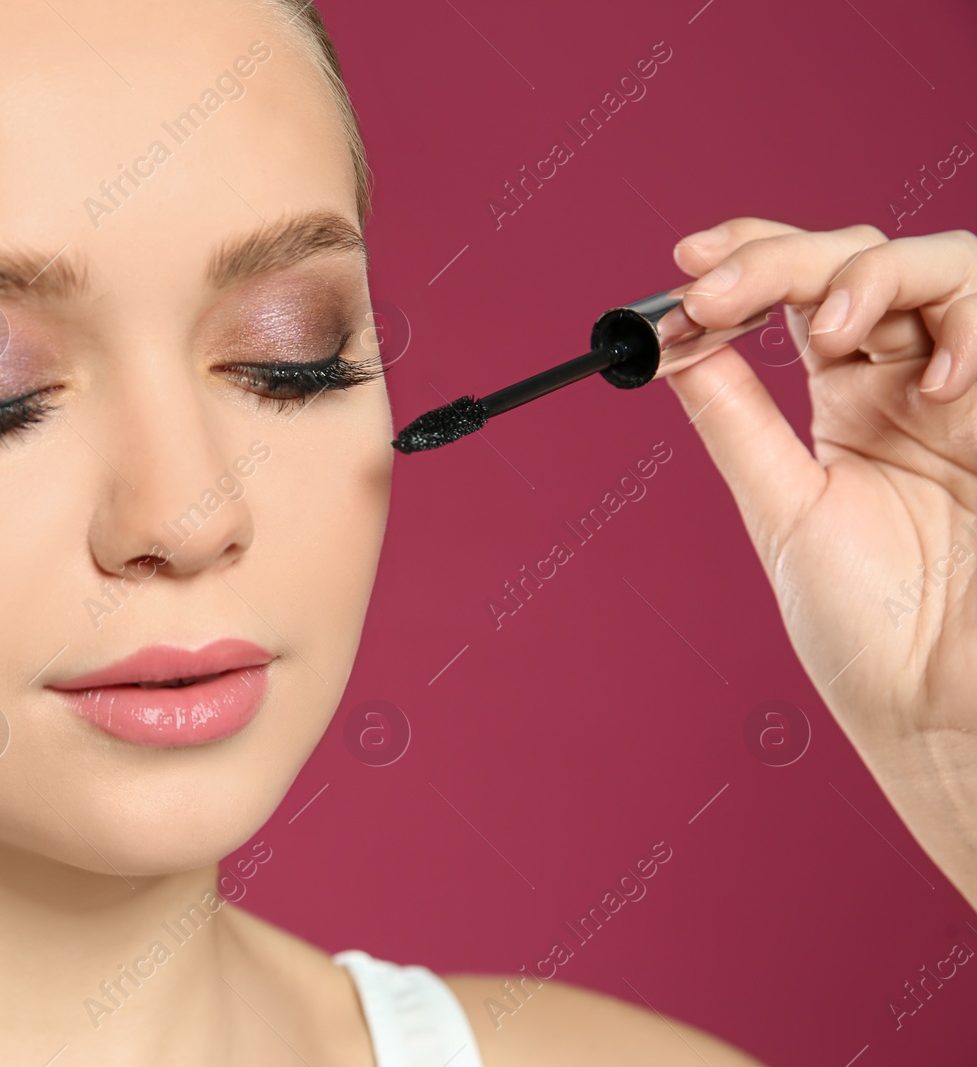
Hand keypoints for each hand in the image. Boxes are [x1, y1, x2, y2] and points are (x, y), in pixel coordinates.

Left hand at [668, 217, 976, 905]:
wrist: (944, 707)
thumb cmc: (872, 631)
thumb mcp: (784, 509)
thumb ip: (736, 420)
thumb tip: (668, 345)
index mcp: (849, 403)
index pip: (798, 294)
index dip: (747, 258)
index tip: (682, 266)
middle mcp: (911, 381)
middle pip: (853, 260)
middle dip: (779, 259)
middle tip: (712, 292)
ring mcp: (971, 386)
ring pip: (934, 263)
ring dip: (866, 275)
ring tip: (828, 332)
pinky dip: (965, 322)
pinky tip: (936, 385)